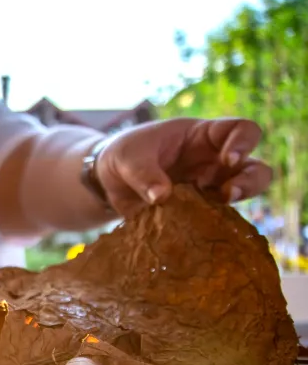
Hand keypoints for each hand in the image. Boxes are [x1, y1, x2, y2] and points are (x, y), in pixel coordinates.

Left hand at [95, 118, 272, 215]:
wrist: (109, 181)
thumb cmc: (124, 156)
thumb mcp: (127, 158)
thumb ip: (143, 173)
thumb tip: (162, 197)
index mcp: (203, 136)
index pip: (240, 130)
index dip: (243, 142)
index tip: (228, 159)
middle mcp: (214, 163)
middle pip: (254, 168)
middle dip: (250, 181)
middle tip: (228, 194)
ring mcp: (209, 189)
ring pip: (242, 196)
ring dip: (237, 206)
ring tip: (218, 211)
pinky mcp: (198, 214)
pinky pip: (216, 221)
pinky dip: (212, 227)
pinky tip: (198, 233)